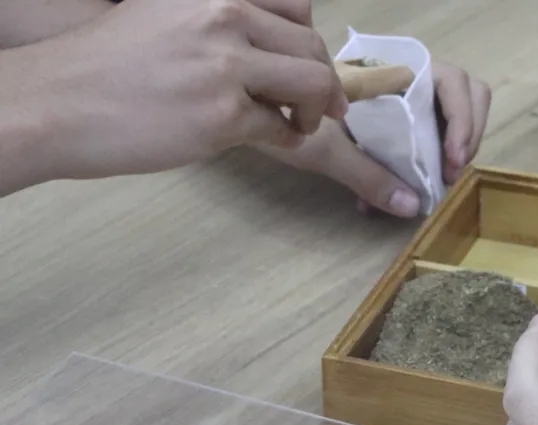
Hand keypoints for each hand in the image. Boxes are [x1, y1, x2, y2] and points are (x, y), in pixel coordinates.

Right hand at [8, 0, 346, 180]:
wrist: (56, 101)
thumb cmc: (108, 64)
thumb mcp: (166, 13)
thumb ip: (220, 20)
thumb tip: (276, 45)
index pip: (297, 6)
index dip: (309, 40)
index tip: (308, 63)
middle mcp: (225, 15)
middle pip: (311, 46)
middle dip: (322, 81)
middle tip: (319, 105)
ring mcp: (226, 65)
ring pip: (311, 84)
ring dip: (314, 109)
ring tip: (297, 124)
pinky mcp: (223, 114)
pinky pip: (281, 127)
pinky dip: (287, 137)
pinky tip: (275, 140)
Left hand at [257, 60, 490, 216]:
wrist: (244, 98)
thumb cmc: (279, 110)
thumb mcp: (323, 148)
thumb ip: (368, 174)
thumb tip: (412, 206)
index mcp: (391, 71)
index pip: (454, 83)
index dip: (463, 122)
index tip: (450, 162)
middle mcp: (403, 75)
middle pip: (464, 92)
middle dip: (465, 135)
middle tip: (448, 174)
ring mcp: (400, 92)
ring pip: (451, 110)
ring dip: (449, 147)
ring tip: (435, 179)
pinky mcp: (391, 112)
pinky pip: (427, 129)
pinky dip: (426, 156)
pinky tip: (401, 185)